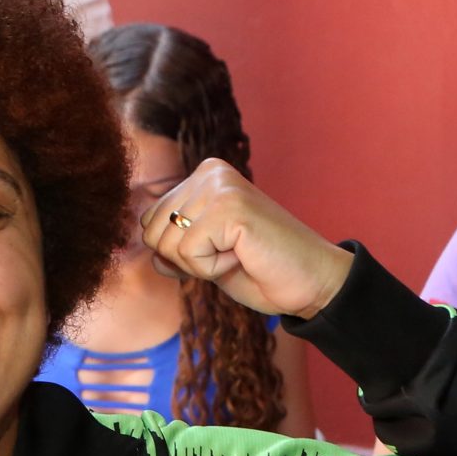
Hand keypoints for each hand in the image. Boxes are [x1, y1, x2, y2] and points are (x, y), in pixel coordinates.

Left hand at [138, 160, 350, 320]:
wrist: (311, 283)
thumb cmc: (261, 269)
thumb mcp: (205, 256)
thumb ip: (174, 245)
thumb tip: (145, 248)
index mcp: (202, 176)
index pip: (148, 221)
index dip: (175, 253)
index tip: (218, 252)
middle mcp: (209, 172)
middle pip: (152, 232)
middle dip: (184, 260)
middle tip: (229, 255)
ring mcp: (220, 186)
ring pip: (167, 244)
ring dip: (201, 265)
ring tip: (238, 254)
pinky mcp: (230, 207)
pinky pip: (189, 254)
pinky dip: (213, 269)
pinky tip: (244, 256)